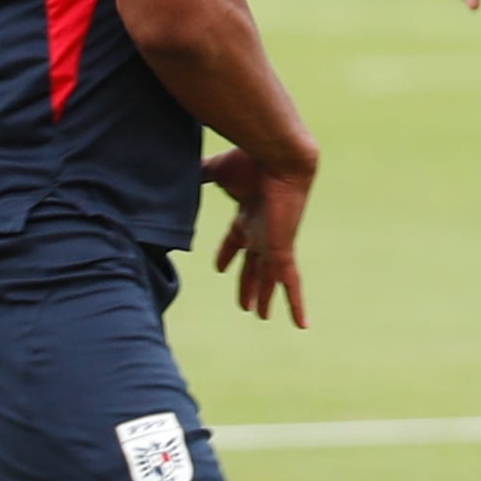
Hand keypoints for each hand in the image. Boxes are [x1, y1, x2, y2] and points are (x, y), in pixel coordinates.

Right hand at [204, 147, 311, 325]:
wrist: (278, 156)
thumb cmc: (249, 160)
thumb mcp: (215, 170)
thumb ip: (200, 174)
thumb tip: (177, 173)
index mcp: (248, 213)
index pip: (236, 240)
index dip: (227, 254)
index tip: (219, 268)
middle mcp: (262, 230)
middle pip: (254, 264)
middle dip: (249, 283)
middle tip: (245, 303)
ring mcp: (274, 242)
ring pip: (269, 278)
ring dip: (264, 296)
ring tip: (261, 315)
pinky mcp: (282, 251)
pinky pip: (290, 283)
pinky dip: (295, 303)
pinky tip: (303, 325)